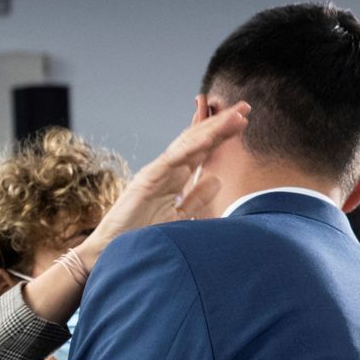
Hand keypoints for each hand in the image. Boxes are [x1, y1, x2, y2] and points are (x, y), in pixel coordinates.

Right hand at [79, 97, 251, 263]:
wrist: (114, 252)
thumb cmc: (141, 237)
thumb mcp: (178, 217)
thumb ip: (196, 198)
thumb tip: (217, 179)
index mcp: (174, 178)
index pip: (201, 151)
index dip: (222, 135)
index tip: (243, 122)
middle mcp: (166, 171)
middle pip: (196, 141)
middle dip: (221, 124)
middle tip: (244, 107)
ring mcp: (155, 173)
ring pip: (187, 145)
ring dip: (211, 129)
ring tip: (234, 115)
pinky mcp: (146, 180)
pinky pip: (172, 159)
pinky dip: (190, 147)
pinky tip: (209, 136)